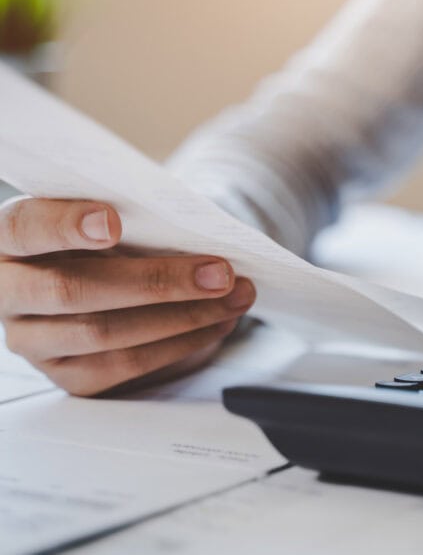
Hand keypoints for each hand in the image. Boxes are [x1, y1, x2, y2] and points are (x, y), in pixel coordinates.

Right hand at [0, 196, 254, 395]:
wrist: (100, 272)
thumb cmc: (108, 234)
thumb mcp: (108, 214)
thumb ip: (130, 216)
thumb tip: (195, 231)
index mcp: (8, 237)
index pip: (24, 227)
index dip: (65, 225)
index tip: (113, 222)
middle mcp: (7, 291)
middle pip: (73, 290)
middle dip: (157, 281)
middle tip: (219, 272)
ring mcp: (30, 340)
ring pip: (103, 333)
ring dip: (182, 317)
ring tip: (234, 297)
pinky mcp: (64, 374)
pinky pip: (123, 365)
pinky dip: (179, 345)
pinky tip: (217, 324)